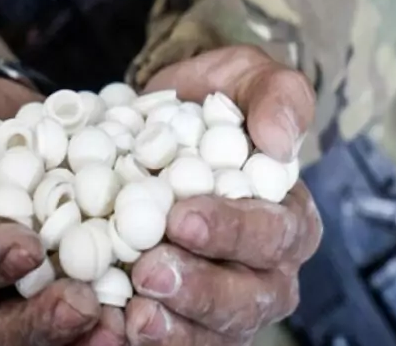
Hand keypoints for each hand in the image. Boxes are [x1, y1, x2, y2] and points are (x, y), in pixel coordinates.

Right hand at [0, 79, 122, 344]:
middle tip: (82, 303)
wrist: (23, 131)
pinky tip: (147, 316)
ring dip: (83, 342)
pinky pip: (87, 334)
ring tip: (123, 325)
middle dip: (38, 323)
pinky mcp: (69, 315)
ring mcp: (19, 317)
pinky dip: (118, 327)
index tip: (25, 245)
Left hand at [124, 46, 323, 343]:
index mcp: (289, 219)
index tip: (181, 218)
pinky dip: (136, 341)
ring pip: (210, 334)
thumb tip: (279, 140)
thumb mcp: (246, 75)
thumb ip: (277, 94)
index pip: (273, 235)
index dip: (231, 231)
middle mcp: (265, 273)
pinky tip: (106, 330)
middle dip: (198, 290)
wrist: (152, 128)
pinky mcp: (181, 321)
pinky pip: (170, 342)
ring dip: (171, 330)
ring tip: (131, 315)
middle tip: (148, 272)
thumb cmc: (210, 103)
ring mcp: (223, 305)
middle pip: (246, 299)